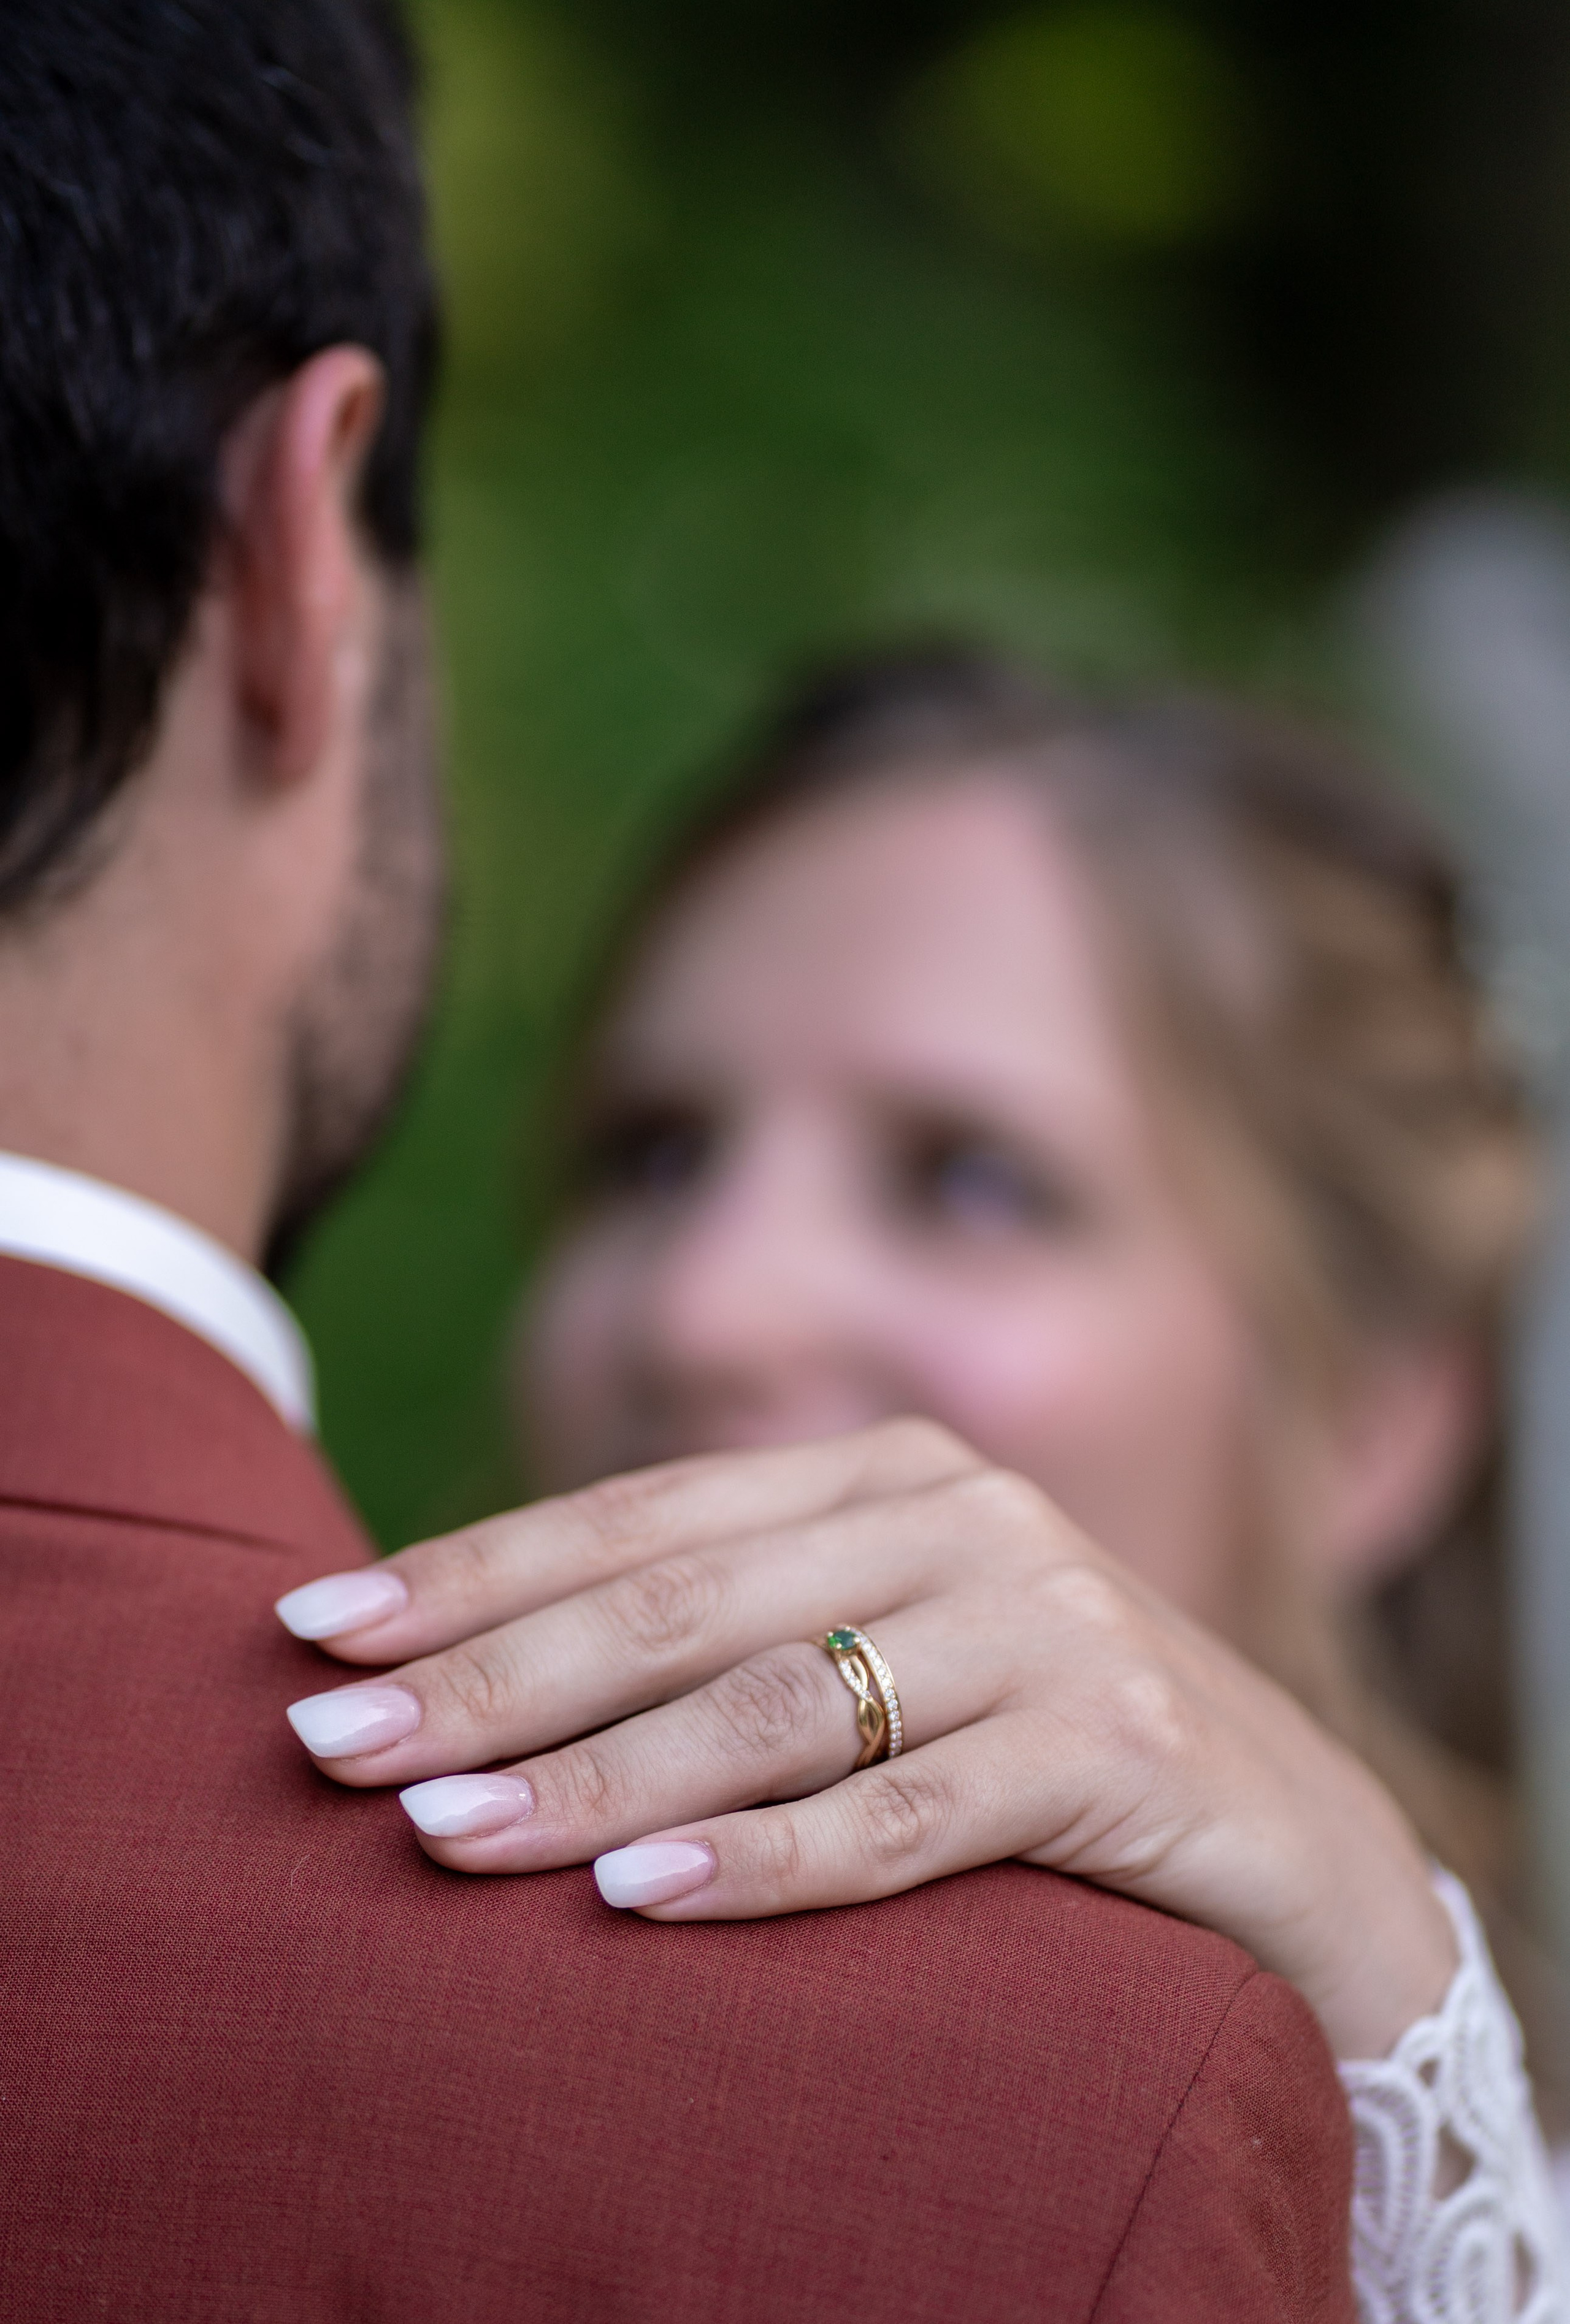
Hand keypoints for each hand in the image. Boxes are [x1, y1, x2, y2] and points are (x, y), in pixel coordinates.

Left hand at [276, 1418, 1456, 2059]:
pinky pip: (908, 1819)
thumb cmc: (1035, 1742)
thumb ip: (736, 1631)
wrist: (1292, 1832)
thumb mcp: (887, 1652)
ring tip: (440, 1838)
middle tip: (331, 1747)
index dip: (475, 1569)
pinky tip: (636, 1901)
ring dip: (595, 1776)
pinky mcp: (1119, 1744)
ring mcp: (1049, 1619)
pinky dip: (765, 1861)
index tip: (316, 1631)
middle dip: (493, 1676)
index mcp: (887, 1469)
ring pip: (779, 1706)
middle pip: (685, 1600)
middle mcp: (965, 1514)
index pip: (642, 1515)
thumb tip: (480, 1674)